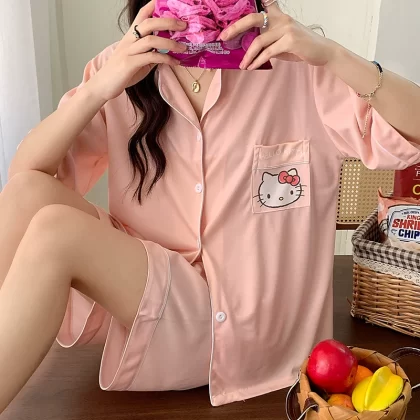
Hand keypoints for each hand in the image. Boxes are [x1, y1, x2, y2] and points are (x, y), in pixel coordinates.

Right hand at [88, 0, 186, 101]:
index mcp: (130, 36)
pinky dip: (165, 59)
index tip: (166, 2)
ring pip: (151, 39)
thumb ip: (151, 54)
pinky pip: (151, 57)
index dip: (153, 6)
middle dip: (168, 22)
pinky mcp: (130, 64)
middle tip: (184, 25)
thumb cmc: (121, 73)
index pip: (142, 15)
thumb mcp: (139, 61)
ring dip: (170, 43)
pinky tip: (174, 62)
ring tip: (183, 48)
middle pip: (149, 23)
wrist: (103, 86)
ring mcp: (129, 51)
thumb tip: (167, 52)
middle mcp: (129, 40)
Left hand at [220, 3, 337, 70]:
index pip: (265, 3)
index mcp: (278, 15)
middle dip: (235, 28)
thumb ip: (267, 42)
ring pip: (259, 41)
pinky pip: (268, 52)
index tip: (238, 4)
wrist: (322, 52)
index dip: (254, 0)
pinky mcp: (290, 40)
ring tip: (242, 65)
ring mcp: (286, 28)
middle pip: (253, 19)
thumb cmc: (300, 48)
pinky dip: (258, 61)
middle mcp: (281, 18)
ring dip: (247, 55)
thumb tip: (248, 50)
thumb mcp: (281, 42)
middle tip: (224, 37)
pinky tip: (252, 67)